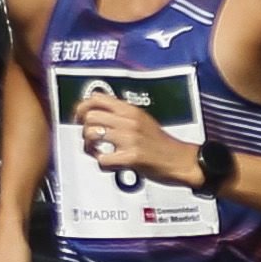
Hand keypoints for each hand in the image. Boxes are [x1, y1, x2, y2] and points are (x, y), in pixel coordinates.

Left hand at [74, 88, 193, 184]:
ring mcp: (130, 139)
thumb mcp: (143, 120)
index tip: (80, 118)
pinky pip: (102, 159)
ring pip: (91, 134)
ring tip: (97, 151)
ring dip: (89, 146)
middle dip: (83, 129)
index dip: (82, 108)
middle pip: (90, 116)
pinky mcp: (132, 157)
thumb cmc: (161, 143)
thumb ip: (122, 115)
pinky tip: (109, 164)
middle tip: (90, 139)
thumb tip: (97, 113)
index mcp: (131, 110)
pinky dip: (101, 164)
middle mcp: (130, 121)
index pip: (97, 98)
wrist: (181, 160)